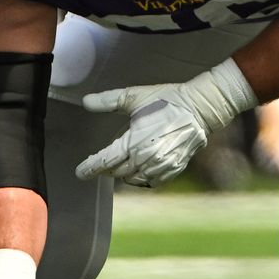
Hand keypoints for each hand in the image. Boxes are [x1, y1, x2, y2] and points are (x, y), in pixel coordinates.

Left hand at [75, 59, 256, 187]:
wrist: (199, 109)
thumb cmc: (167, 100)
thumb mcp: (135, 96)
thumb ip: (108, 100)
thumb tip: (86, 102)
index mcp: (134, 141)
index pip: (105, 160)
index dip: (90, 167)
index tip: (80, 172)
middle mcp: (146, 158)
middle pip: (117, 171)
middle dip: (108, 167)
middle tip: (105, 159)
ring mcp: (160, 166)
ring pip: (133, 179)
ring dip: (125, 172)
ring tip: (125, 161)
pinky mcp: (173, 169)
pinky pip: (150, 182)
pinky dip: (142, 177)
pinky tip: (142, 166)